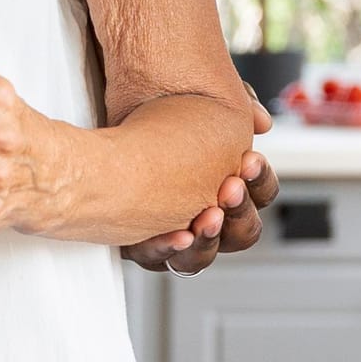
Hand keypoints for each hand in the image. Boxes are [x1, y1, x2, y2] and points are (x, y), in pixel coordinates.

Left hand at [124, 96, 278, 273]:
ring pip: (203, 256)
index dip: (261, 180)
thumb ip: (233, 105)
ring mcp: (174, 235)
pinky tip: (176, 233)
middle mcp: (205, 217)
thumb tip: (260, 122)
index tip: (250, 160)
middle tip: (230, 187)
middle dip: (240, 212)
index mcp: (227, 187)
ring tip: (207, 215)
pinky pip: (158, 259)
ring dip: (209, 239)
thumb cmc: (151, 116)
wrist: (98, 127)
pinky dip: (167, 249)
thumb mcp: (195, 102)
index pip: (261, 194)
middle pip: (242, 233)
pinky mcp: (139, 243)